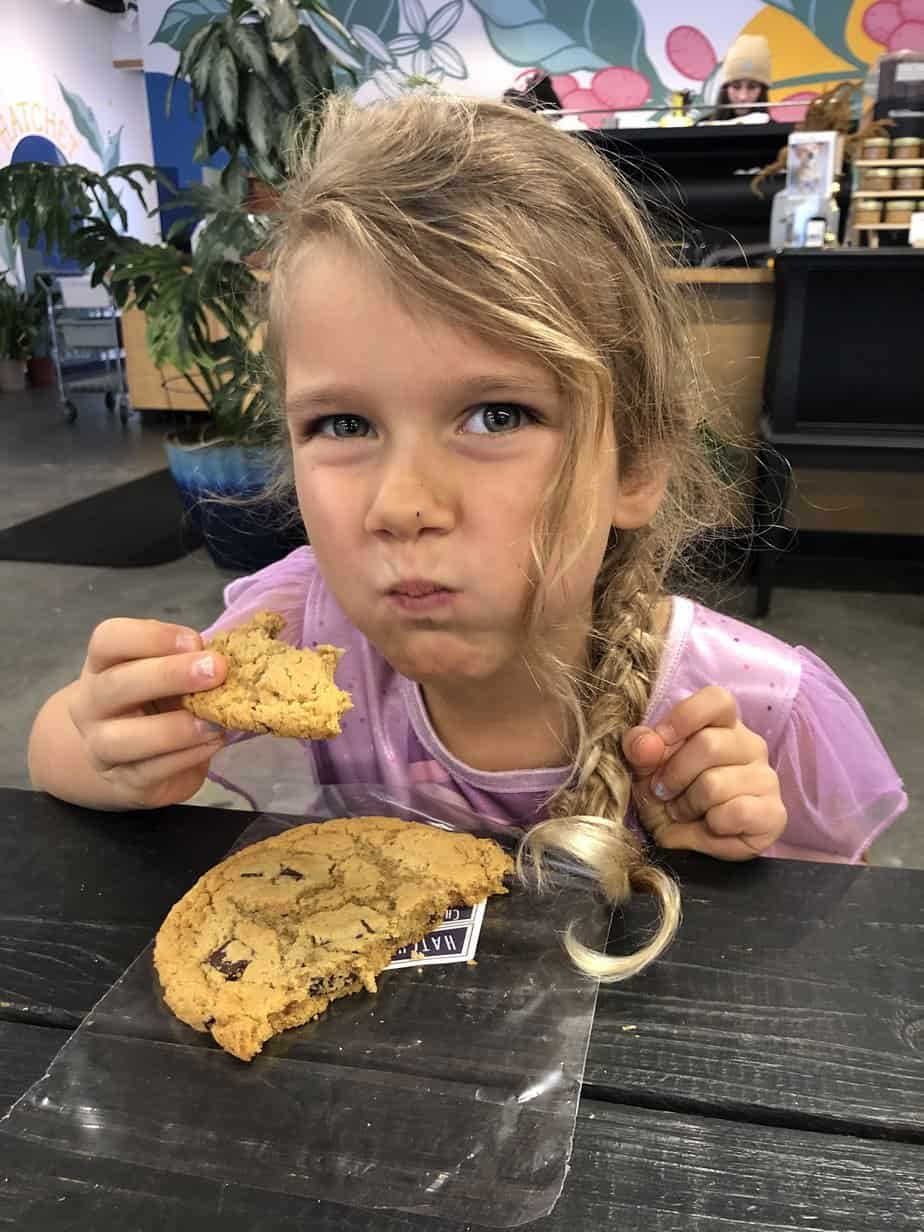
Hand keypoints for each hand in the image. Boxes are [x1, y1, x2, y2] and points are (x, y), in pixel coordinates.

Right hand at [68, 619, 227, 809]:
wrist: (130, 760)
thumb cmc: (156, 702)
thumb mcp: (165, 674)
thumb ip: (187, 661)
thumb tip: (230, 655)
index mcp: (102, 664)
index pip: (109, 639)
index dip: (151, 637)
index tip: (195, 640)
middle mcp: (91, 703)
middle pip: (116, 684)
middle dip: (169, 675)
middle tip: (216, 671)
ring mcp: (101, 745)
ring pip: (125, 738)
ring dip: (176, 728)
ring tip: (215, 720)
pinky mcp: (124, 781)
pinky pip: (152, 770)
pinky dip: (188, 756)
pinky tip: (214, 742)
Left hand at [622, 686, 786, 860]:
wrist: (689, 846)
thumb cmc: (671, 796)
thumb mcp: (646, 769)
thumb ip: (640, 748)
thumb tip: (645, 744)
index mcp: (722, 724)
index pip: (716, 700)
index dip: (683, 717)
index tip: (658, 742)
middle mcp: (750, 746)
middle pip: (708, 744)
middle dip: (674, 774)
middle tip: (663, 792)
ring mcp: (766, 778)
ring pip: (716, 783)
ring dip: (687, 805)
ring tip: (682, 812)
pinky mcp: (773, 813)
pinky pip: (735, 813)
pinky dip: (709, 827)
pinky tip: (708, 827)